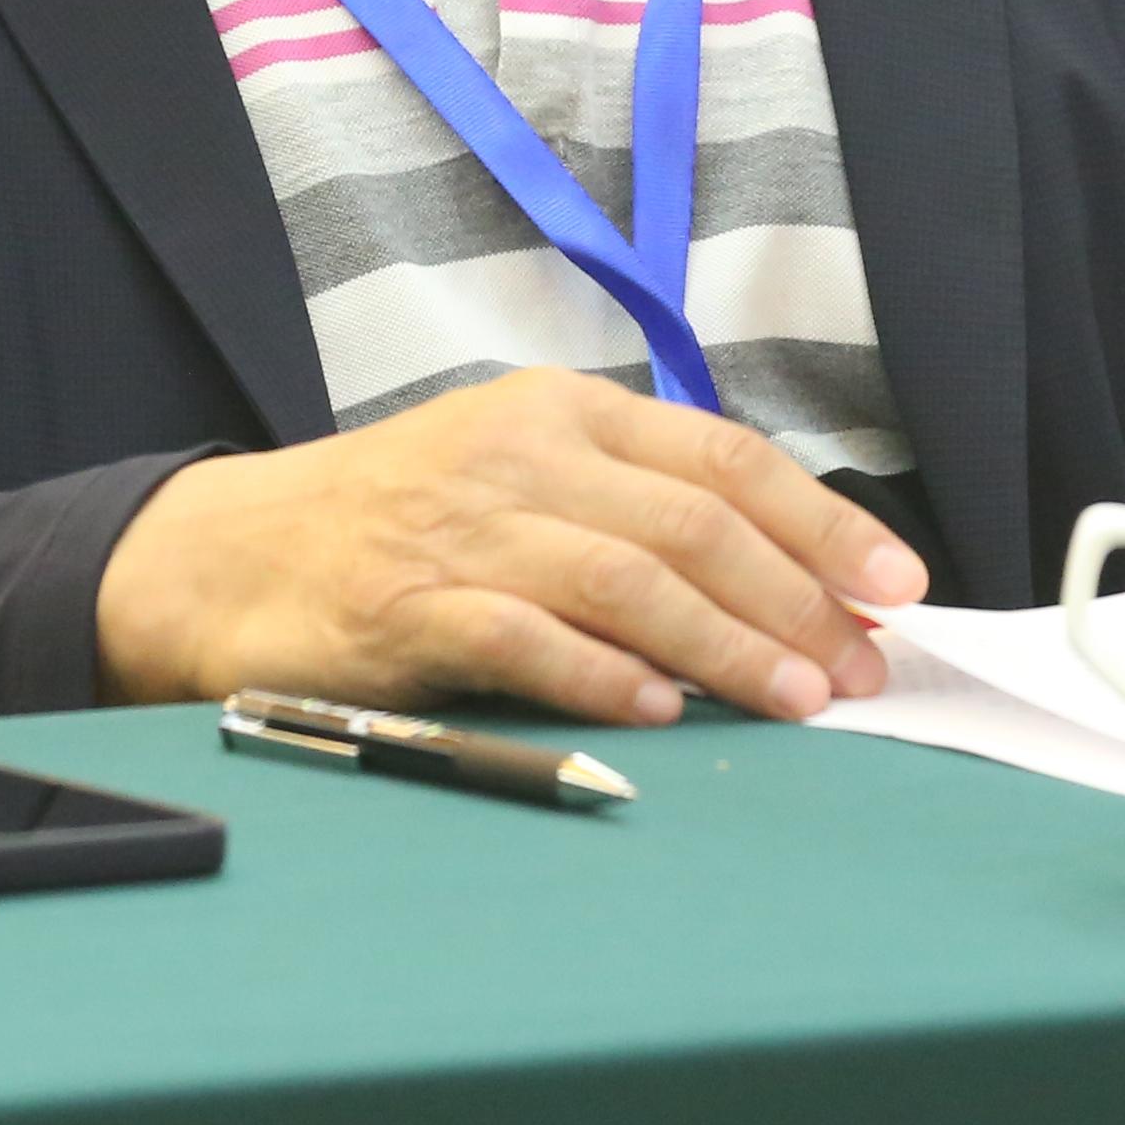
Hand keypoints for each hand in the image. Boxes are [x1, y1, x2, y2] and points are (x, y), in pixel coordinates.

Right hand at [93, 369, 932, 724]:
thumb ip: (634, 511)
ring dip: (727, 645)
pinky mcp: (408, 608)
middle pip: (693, 525)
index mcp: (564, 411)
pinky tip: (659, 712)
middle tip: (859, 670)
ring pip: (629, 578)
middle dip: (795, 602)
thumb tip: (785, 584)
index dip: (821, 524)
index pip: (722, 459)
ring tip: (796, 701)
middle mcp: (523, 454)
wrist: (230, 555)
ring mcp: (465, 528)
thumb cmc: (400, 524)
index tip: (894, 587)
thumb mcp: (522, 475)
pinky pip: (526, 638)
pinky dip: (602, 675)